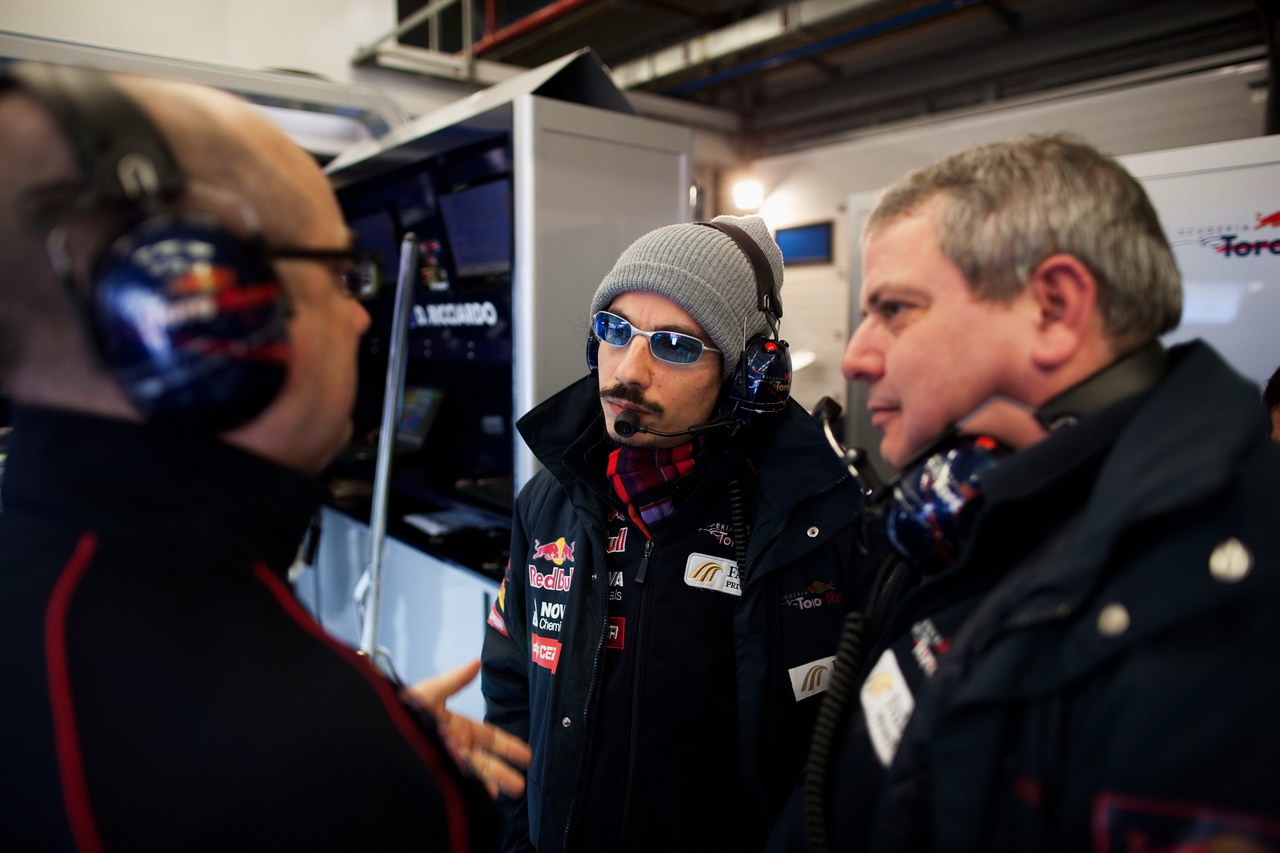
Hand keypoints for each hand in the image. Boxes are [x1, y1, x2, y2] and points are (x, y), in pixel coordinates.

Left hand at [403, 660, 531, 798]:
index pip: (489, 738)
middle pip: (486, 762)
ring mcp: (447, 765)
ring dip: (493, 784)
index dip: (508, 746)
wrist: (376, 737)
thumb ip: (454, 681)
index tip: (525, 755)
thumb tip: (476, 662)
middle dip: (504, 772)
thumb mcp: (429, 694)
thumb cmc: (399, 713)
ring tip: (510, 793)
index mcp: (456, 728)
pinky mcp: (438, 778)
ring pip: (476, 776)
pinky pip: (461, 786)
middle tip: (520, 785)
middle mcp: (454, 748)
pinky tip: (486, 796)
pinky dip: (475, 791)